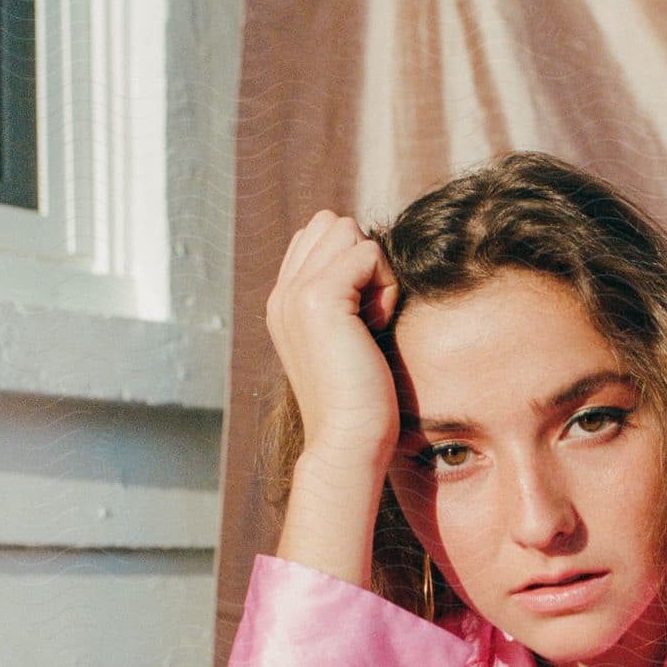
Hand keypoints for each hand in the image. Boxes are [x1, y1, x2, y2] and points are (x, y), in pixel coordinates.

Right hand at [267, 210, 401, 461]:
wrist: (347, 442)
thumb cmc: (362, 403)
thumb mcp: (349, 340)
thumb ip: (348, 299)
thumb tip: (371, 259)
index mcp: (285, 303)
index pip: (318, 236)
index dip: (352, 262)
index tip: (361, 315)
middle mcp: (282, 294)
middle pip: (331, 224)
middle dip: (362, 258)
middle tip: (368, 313)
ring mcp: (295, 293)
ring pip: (348, 231)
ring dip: (375, 270)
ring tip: (371, 320)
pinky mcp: (318, 298)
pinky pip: (367, 252)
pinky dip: (384, 285)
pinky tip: (376, 325)